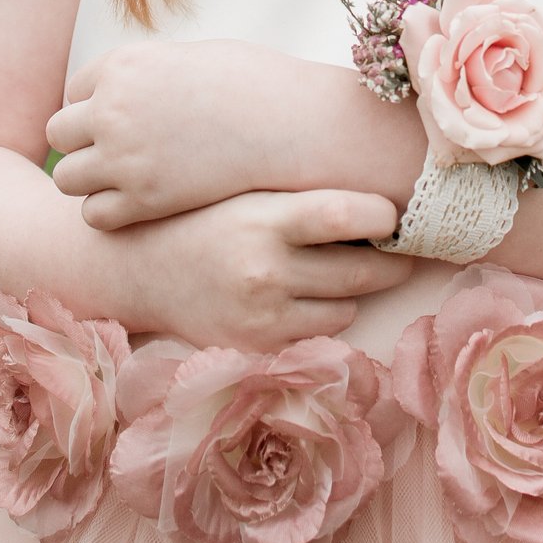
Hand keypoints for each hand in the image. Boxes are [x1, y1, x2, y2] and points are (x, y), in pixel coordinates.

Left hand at [48, 39, 319, 228]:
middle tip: (117, 155)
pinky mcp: (143, 199)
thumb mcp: (192, 58)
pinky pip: (93, 215)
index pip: (75, 90)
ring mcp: (123, 156)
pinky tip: (140, 207)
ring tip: (126, 184)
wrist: (292, 124)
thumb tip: (137, 87)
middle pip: (59, 132)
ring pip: (66, 177)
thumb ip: (151, 73)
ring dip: (89, 181)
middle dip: (83, 143)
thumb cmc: (255, 85)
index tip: (124, 121)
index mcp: (123, 65)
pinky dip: (110, 213)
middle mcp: (112, 108)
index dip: (96, 107)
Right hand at [109, 189, 411, 352]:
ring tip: (336, 268)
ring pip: (347, 307)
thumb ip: (304, 197)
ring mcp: (263, 317)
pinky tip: (304, 294)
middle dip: (391, 260)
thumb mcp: (248, 193)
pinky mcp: (260, 348)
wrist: (141, 269)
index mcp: (264, 220)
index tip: (391, 213)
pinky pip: (320, 335)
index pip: (346, 215)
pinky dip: (323, 316)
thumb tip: (384, 201)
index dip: (383, 215)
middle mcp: (266, 271)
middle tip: (401, 247)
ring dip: (351, 291)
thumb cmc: (205, 218)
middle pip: (363, 271)